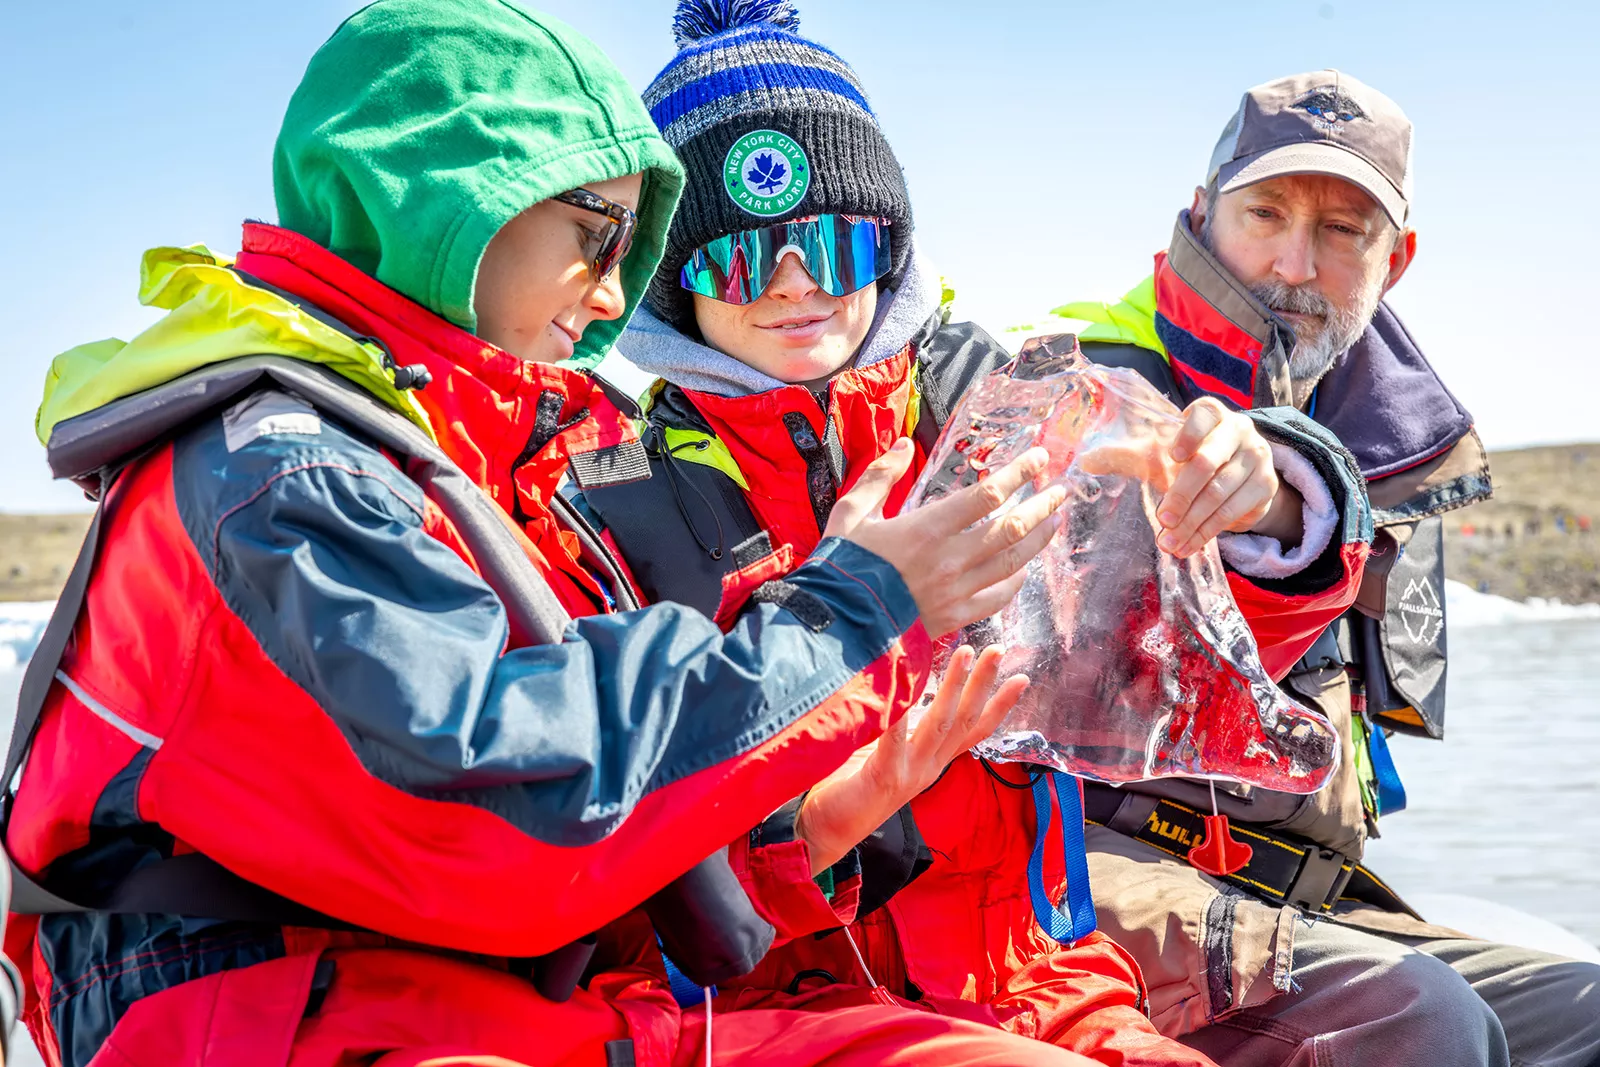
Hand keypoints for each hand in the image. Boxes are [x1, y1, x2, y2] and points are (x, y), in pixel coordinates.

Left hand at [795, 645, 1025, 872]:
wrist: (829, 829)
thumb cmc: (853, 784)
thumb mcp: (889, 752)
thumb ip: (905, 727)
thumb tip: (912, 688)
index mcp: (934, 761)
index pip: (975, 731)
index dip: (1000, 705)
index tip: (1022, 678)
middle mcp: (929, 766)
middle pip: (964, 720)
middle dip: (983, 683)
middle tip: (997, 649)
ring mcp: (909, 772)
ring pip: (940, 724)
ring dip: (954, 687)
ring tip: (965, 654)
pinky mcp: (883, 775)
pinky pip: (893, 739)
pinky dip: (900, 714)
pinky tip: (903, 686)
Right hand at [825, 439, 1065, 637]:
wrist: (836, 625)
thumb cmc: (842, 566)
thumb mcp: (851, 511)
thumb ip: (880, 476)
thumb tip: (902, 445)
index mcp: (927, 528)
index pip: (988, 494)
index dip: (1019, 473)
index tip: (1039, 459)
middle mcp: (950, 559)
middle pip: (1013, 528)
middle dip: (1042, 506)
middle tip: (1060, 490)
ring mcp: (956, 591)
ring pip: (1012, 562)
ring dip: (1039, 540)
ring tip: (1055, 522)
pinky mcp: (955, 617)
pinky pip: (998, 597)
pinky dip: (1017, 581)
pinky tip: (1025, 569)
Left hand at [1150, 398, 1300, 557]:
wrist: (1243, 479)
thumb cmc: (1197, 460)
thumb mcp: (1171, 453)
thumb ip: (1139, 455)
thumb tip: (1094, 461)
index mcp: (1213, 414)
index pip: (1203, 415)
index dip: (1189, 435)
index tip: (1172, 456)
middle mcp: (1239, 430)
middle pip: (1207, 462)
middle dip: (1181, 495)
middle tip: (1163, 520)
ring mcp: (1257, 457)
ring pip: (1218, 494)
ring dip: (1190, 522)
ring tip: (1169, 542)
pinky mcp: (1266, 485)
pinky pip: (1231, 512)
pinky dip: (1205, 532)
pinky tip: (1188, 545)